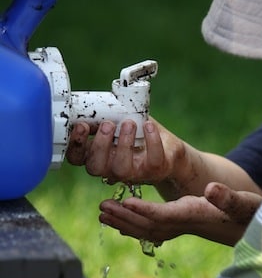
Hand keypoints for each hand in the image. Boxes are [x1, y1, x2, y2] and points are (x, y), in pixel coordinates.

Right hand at [66, 118, 185, 184]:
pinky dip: (151, 141)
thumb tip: (90, 105)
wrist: (170, 151)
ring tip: (129, 124)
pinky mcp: (155, 169)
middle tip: (107, 124)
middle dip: (99, 145)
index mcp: (99, 156)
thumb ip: (104, 116)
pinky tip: (149, 125)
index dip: (75, 145)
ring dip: (123, 144)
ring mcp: (133, 172)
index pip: (77, 158)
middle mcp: (112, 168)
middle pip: (95, 167)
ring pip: (121, 169)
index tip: (82, 126)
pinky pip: (152, 160)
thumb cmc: (140, 134)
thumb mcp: (118, 121)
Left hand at [99, 182, 261, 245]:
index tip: (125, 201)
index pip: (165, 215)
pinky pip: (150, 230)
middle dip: (125, 217)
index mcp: (195, 215)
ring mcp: (179, 228)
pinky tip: (118, 222)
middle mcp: (183, 225)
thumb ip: (228, 197)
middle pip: (148, 224)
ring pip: (146, 229)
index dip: (144, 209)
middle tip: (102, 208)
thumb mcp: (243, 202)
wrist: (248, 226)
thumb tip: (212, 189)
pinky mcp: (177, 226)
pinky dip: (132, 226)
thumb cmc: (247, 211)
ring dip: (124, 222)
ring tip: (102, 214)